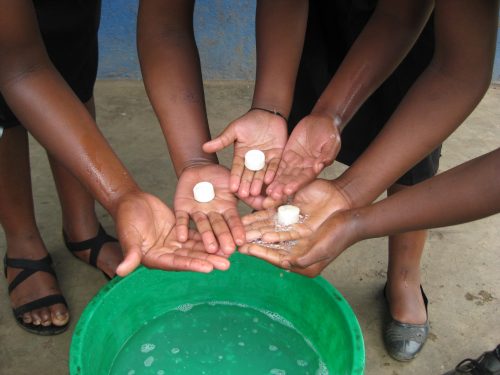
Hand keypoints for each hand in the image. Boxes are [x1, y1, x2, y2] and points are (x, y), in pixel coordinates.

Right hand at [113, 191, 229, 276]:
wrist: (130, 200)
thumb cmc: (126, 217)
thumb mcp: (129, 235)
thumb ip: (130, 253)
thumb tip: (122, 272)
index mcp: (154, 258)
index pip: (177, 264)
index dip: (193, 265)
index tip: (209, 267)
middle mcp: (167, 254)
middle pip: (191, 258)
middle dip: (209, 260)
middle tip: (227, 264)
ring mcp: (174, 243)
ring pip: (196, 248)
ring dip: (212, 250)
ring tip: (230, 253)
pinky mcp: (180, 232)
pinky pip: (196, 235)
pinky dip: (208, 237)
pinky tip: (223, 237)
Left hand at [174, 164, 244, 254]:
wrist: (199, 168)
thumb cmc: (220, 176)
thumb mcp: (235, 182)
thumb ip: (247, 193)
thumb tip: (270, 200)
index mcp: (226, 209)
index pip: (233, 221)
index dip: (237, 231)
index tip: (241, 241)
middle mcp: (213, 214)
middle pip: (219, 227)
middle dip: (223, 238)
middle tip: (227, 251)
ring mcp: (198, 212)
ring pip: (202, 226)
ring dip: (206, 237)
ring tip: (210, 248)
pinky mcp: (182, 208)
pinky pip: (182, 219)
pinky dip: (182, 228)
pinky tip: (181, 238)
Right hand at [203, 110, 286, 197]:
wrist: (268, 114)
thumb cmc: (249, 121)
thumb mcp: (234, 130)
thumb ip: (222, 140)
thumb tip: (204, 147)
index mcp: (242, 156)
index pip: (237, 169)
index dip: (235, 178)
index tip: (232, 188)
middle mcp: (253, 161)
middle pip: (249, 174)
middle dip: (246, 184)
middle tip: (244, 195)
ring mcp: (265, 159)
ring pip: (261, 173)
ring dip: (258, 182)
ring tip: (255, 192)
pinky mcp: (277, 156)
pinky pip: (275, 166)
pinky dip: (272, 173)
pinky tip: (269, 180)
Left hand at [242, 210, 359, 276]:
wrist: (350, 211)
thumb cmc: (341, 234)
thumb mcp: (325, 247)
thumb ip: (306, 257)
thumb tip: (287, 264)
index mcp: (302, 261)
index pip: (277, 258)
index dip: (261, 253)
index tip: (246, 249)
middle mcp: (295, 247)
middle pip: (269, 245)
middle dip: (253, 242)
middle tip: (235, 240)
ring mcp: (293, 232)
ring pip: (269, 229)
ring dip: (254, 228)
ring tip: (239, 227)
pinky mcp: (293, 217)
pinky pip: (275, 216)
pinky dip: (263, 215)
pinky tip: (251, 213)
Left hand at [266, 113, 339, 200]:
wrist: (320, 121)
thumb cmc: (329, 131)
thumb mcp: (332, 141)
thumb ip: (327, 154)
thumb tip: (322, 164)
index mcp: (316, 166)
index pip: (305, 178)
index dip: (296, 184)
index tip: (288, 190)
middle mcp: (304, 167)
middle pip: (292, 180)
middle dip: (283, 188)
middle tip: (273, 196)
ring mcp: (295, 162)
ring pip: (284, 175)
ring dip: (276, 184)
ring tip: (268, 192)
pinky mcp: (287, 156)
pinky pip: (278, 166)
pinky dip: (272, 173)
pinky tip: (265, 180)